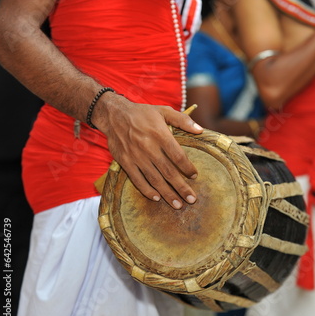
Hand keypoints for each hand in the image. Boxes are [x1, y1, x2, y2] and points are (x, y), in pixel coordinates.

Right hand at [94, 94, 203, 208]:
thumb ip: (183, 120)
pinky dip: (146, 190)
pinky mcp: (125, 162)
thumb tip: (201, 130)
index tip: (195, 176)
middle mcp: (148, 147)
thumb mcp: (164, 111)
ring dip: (167, 193)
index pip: (178, 156)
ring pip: (154, 179)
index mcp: (160, 135)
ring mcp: (136, 156)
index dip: (187, 168)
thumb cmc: (142, 113)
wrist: (114, 114)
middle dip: (181, 187)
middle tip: (192, 199)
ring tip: (178, 205)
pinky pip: (137, 179)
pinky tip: (156, 198)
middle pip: (168, 172)